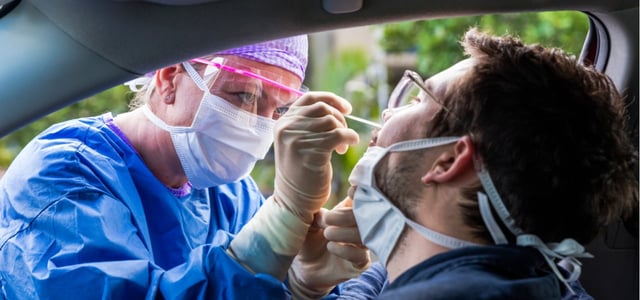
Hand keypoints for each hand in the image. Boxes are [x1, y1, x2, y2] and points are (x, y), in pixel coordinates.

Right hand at [273, 92, 359, 223]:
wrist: (293, 201)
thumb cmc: (301, 172)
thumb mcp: (297, 142)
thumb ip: (308, 124)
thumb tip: (335, 108)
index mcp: (282, 123)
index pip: (310, 98)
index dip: (331, 99)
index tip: (346, 108)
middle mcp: (286, 128)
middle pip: (323, 109)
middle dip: (340, 119)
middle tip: (344, 135)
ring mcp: (296, 139)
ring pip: (331, 121)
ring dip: (344, 131)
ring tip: (342, 147)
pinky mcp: (309, 152)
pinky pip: (338, 134)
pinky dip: (349, 138)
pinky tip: (347, 146)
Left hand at [289, 198, 370, 298]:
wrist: (304, 268)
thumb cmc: (309, 240)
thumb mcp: (309, 223)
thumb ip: (319, 214)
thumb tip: (326, 213)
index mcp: (349, 211)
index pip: (363, 198)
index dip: (361, 193)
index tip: (350, 191)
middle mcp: (360, 227)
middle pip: (366, 216)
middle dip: (346, 216)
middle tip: (327, 219)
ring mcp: (361, 245)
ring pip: (364, 235)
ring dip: (344, 233)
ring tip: (327, 233)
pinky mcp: (360, 263)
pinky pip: (360, 255)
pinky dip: (345, 250)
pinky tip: (330, 247)